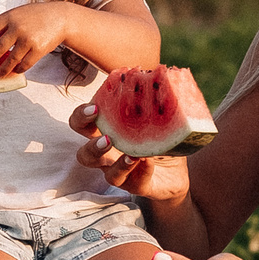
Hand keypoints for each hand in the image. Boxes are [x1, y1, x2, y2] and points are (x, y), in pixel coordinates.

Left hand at [0, 2, 70, 75]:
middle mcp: (18, 28)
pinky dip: (18, 69)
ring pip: (10, 60)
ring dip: (3, 69)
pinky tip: (16, 70)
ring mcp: (28, 40)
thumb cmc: (38, 15)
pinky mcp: (38, 50)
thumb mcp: (20, 13)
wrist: (61, 18)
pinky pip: (24, 64)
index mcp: (10, 16)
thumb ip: (6, 24)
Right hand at [67, 100, 189, 203]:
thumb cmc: (160, 139)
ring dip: (116, 164)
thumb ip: (151, 100)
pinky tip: (149, 161)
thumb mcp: (157, 117)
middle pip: (83, 154)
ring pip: (105, 173)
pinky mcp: (137, 185)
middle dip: (90, 145)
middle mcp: (108, 156)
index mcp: (107, 133)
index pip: (82, 124)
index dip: (82, 116)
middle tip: (106, 137)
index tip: (94, 109)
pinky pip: (133, 183)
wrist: (176, 172)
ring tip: (131, 154)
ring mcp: (121, 173)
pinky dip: (140, 171)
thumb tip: (157, 74)